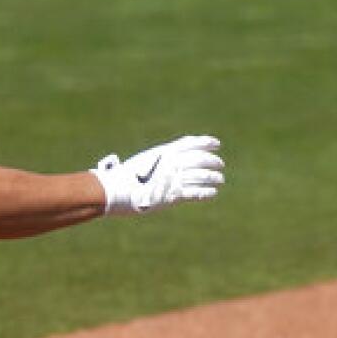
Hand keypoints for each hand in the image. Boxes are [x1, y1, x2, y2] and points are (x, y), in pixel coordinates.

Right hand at [90, 135, 224, 215]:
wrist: (116, 189)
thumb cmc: (126, 176)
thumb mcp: (144, 160)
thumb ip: (160, 158)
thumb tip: (172, 158)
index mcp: (164, 152)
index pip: (190, 143)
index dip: (206, 142)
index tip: (217, 144)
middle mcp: (171, 162)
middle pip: (200, 159)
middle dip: (213, 161)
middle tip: (220, 164)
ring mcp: (173, 178)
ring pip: (201, 176)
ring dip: (213, 177)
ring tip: (219, 179)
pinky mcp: (173, 194)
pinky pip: (195, 192)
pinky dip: (206, 192)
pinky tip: (212, 192)